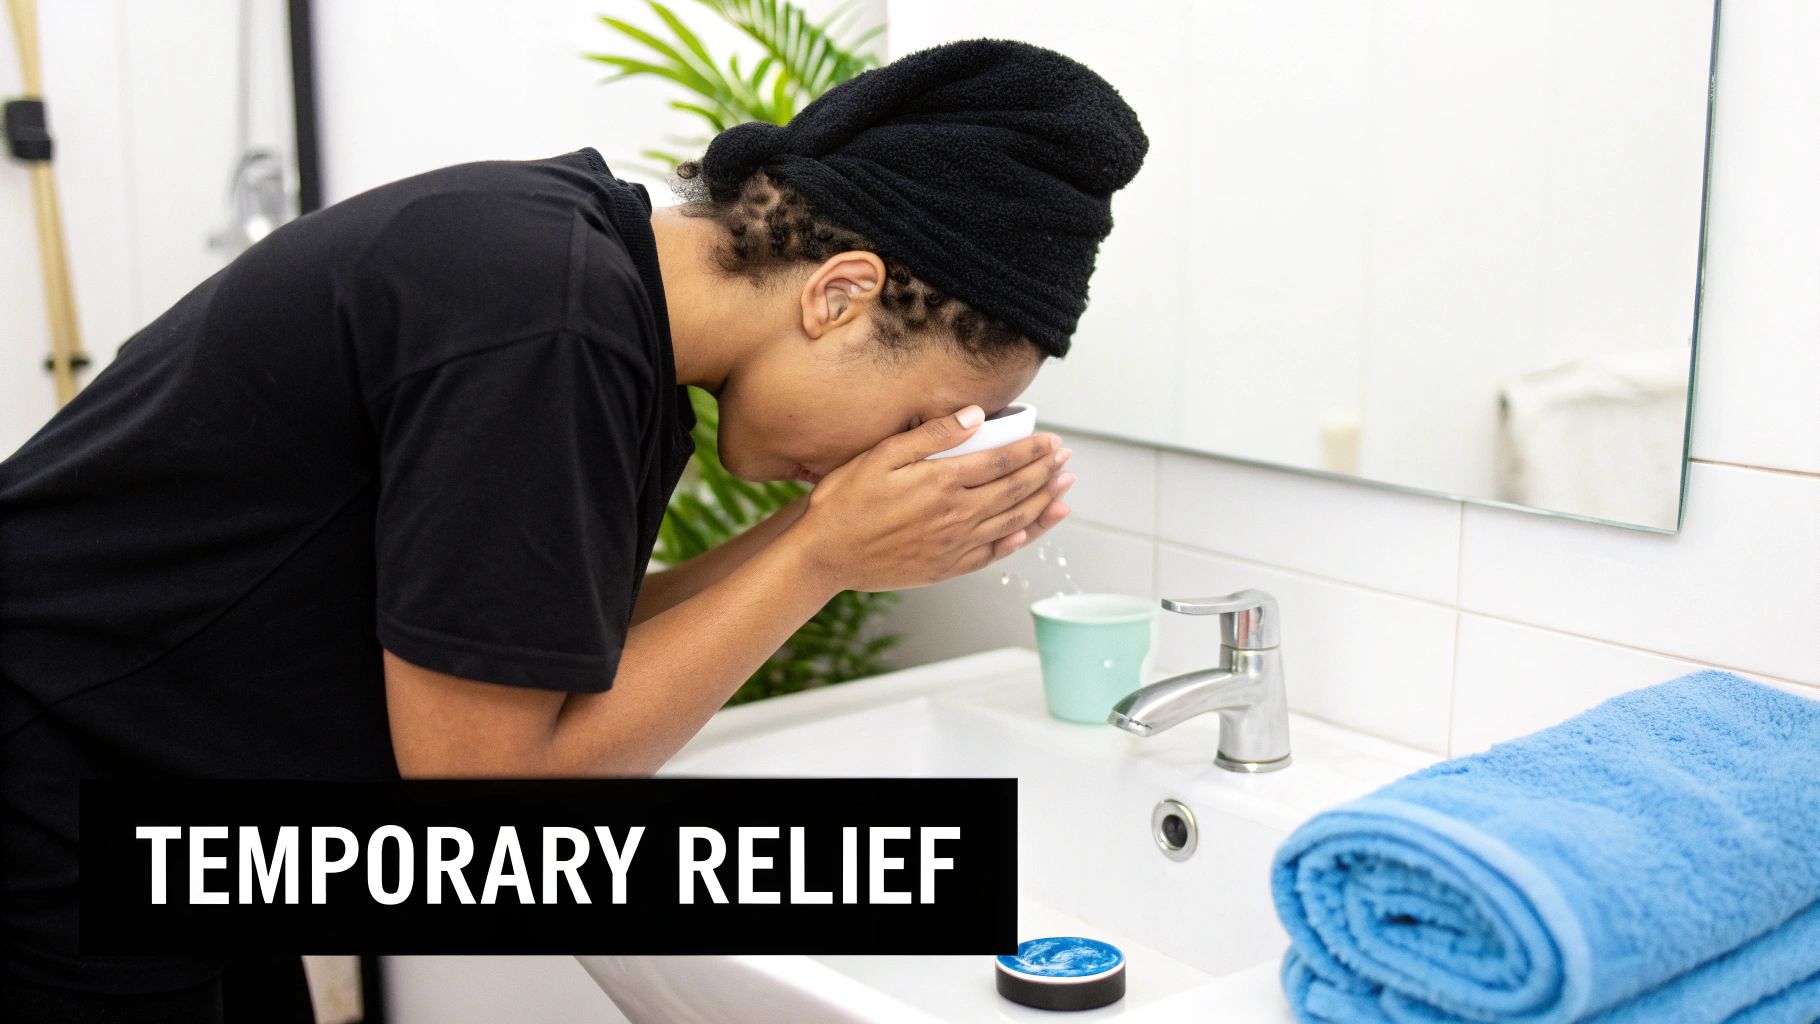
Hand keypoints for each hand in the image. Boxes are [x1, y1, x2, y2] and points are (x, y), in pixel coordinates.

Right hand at [789, 406, 1075, 592]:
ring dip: (1042, 505)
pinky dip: (1017, 542)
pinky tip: (1030, 531)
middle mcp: (956, 515)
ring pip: (1012, 522)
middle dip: (1046, 474)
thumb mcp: (881, 455)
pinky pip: (993, 554)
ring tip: (1064, 492)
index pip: (1002, 461)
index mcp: (943, 482)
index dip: (1033, 451)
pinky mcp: (946, 567)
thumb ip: (931, 435)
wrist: (824, 555)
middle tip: (1066, 462)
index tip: (1052, 442)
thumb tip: (974, 416)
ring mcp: (954, 545)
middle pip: (1015, 491)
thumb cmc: (845, 502)